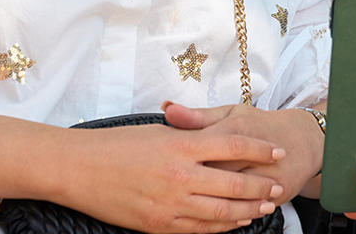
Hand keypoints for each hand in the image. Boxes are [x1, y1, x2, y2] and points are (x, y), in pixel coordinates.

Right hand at [53, 123, 286, 232]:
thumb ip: (189, 136)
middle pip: (235, 184)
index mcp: (181, 146)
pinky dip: (222, 226)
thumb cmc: (114, 145)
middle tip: (278, 187)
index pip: (235, 147)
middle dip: (262, 186)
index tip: (278, 152)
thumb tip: (217, 140)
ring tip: (264, 206)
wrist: (76, 169)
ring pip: (222, 212)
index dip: (261, 150)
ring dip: (248, 210)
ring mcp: (171, 204)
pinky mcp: (159, 225)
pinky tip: (235, 222)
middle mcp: (180, 176)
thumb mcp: (156, 131)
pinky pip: (200, 229)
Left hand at [164, 102, 324, 202]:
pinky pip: (250, 209)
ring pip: (232, 197)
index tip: (160, 166)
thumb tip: (167, 109)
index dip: (178, 160)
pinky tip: (213, 218)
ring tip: (187, 206)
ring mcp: (267, 176)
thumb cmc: (260, 125)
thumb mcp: (230, 113)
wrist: (303, 139)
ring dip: (208, 204)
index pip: (200, 148)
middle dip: (190, 186)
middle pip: (214, 175)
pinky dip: (231, 216)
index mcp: (235, 129)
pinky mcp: (278, 193)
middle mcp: (251, 154)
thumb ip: (197, 116)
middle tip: (168, 192)